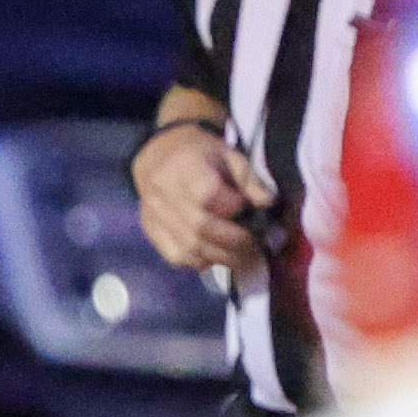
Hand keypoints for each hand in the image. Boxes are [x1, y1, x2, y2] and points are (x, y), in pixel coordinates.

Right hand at [131, 115, 272, 276]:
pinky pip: (176, 257)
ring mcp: (153, 213)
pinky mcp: (150, 230)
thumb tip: (267, 205)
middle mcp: (162, 191)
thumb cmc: (201, 155)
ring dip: (219, 256)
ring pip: (188, 248)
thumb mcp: (230, 156)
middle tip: (252, 243)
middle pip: (199, 227)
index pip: (208, 194)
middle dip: (232, 240)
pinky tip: (213, 253)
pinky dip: (200, 261)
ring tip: (238, 254)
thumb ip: (250, 180)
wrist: (160, 155)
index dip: (233, 206)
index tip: (246, 207)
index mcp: (184, 165)